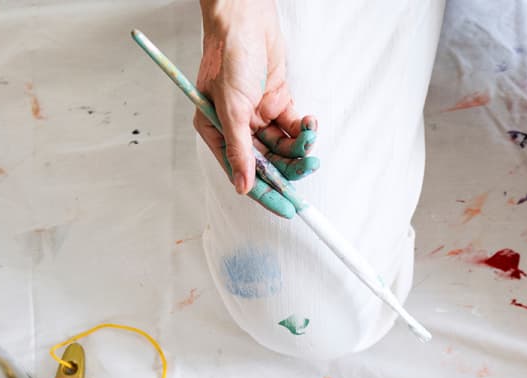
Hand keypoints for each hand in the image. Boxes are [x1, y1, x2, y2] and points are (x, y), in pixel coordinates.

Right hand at [195, 0, 319, 196]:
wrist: (247, 19)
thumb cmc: (230, 55)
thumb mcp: (233, 108)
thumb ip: (239, 150)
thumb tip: (243, 186)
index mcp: (217, 131)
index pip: (242, 173)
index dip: (265, 194)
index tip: (287, 209)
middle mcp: (237, 127)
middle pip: (267, 163)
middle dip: (289, 167)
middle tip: (309, 166)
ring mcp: (257, 116)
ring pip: (283, 147)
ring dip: (300, 147)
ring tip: (310, 136)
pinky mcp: (276, 102)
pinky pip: (293, 127)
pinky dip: (304, 129)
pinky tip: (310, 121)